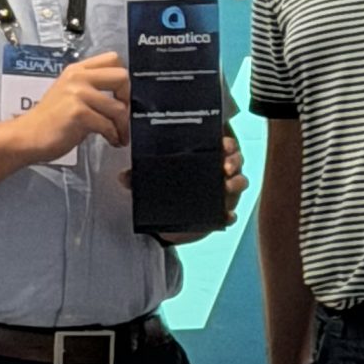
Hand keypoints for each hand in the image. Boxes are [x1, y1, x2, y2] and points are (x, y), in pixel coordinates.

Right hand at [15, 52, 129, 162]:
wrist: (27, 136)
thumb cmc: (50, 120)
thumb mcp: (69, 93)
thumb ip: (91, 88)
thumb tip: (122, 96)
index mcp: (77, 70)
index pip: (113, 59)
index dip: (122, 80)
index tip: (120, 97)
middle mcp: (77, 77)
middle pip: (121, 77)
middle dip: (127, 99)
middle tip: (122, 115)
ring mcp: (77, 94)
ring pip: (118, 107)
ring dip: (122, 126)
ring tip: (118, 135)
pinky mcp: (78, 113)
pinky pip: (108, 124)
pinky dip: (113, 136)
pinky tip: (110, 140)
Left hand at [121, 130, 249, 244]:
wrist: (171, 222)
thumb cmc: (169, 190)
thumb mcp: (155, 181)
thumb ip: (141, 178)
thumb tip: (123, 177)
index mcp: (206, 157)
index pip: (222, 143)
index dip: (227, 142)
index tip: (223, 144)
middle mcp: (220, 171)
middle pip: (236, 159)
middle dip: (234, 160)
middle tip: (225, 166)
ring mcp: (224, 191)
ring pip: (241, 182)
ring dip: (237, 182)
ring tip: (226, 186)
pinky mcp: (222, 212)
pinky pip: (232, 213)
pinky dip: (230, 215)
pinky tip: (226, 216)